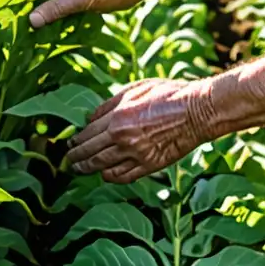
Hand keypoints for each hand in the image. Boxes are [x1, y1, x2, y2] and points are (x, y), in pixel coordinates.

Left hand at [66, 78, 216, 183]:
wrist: (196, 111)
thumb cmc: (167, 95)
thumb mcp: (135, 89)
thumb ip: (110, 104)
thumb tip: (91, 117)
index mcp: (118, 117)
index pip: (88, 133)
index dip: (76, 139)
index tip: (70, 142)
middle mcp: (123, 137)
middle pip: (90, 152)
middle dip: (76, 157)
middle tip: (68, 159)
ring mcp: (136, 154)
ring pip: (103, 167)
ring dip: (88, 168)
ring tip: (80, 169)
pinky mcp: (149, 165)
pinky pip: (123, 176)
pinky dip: (110, 177)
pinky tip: (105, 175)